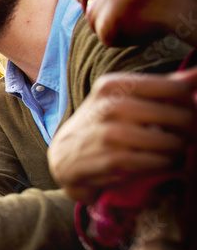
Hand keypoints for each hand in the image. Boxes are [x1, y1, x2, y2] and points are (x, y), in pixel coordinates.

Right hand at [49, 68, 196, 203]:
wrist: (65, 157)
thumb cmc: (102, 124)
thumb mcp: (124, 97)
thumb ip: (164, 85)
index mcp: (115, 85)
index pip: (177, 89)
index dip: (191, 103)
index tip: (184, 112)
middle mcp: (110, 106)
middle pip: (182, 116)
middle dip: (191, 130)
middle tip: (184, 136)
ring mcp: (110, 134)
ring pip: (174, 142)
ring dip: (179, 150)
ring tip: (172, 151)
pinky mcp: (113, 161)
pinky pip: (160, 163)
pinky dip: (166, 165)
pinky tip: (158, 163)